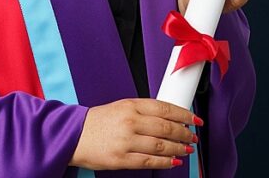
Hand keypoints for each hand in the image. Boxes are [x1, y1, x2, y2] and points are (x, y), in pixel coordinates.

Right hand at [70, 98, 198, 169]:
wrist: (73, 136)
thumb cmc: (96, 122)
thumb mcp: (120, 108)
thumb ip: (143, 111)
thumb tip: (170, 118)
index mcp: (129, 106)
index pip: (165, 108)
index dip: (184, 115)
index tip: (195, 120)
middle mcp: (129, 122)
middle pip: (167, 128)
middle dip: (185, 134)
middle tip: (192, 136)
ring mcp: (126, 141)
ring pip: (162, 146)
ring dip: (179, 148)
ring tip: (186, 149)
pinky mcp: (122, 159)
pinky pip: (151, 161)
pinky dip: (166, 162)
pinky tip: (174, 161)